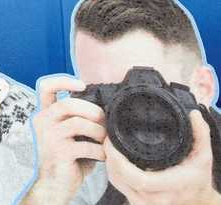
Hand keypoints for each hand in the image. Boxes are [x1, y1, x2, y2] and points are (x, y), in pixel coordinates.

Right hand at [29, 76, 105, 204]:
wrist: (51, 186)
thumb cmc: (63, 160)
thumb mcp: (66, 135)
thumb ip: (75, 120)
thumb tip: (103, 111)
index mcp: (43, 114)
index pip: (46, 87)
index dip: (63, 81)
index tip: (81, 85)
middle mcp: (42, 122)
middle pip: (69, 104)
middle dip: (92, 111)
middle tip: (103, 121)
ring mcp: (49, 137)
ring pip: (80, 123)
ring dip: (99, 132)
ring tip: (104, 141)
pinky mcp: (59, 152)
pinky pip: (87, 146)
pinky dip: (100, 152)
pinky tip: (102, 157)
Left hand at [105, 110, 220, 204]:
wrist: (197, 198)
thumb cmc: (197, 176)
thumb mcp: (203, 154)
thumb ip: (200, 134)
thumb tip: (193, 115)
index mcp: (172, 185)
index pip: (139, 179)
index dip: (120, 160)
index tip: (112, 141)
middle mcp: (157, 198)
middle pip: (121, 179)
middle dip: (110, 157)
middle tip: (108, 139)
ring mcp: (145, 202)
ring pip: (117, 182)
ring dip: (109, 163)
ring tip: (110, 146)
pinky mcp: (137, 201)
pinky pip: (119, 186)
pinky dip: (113, 171)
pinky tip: (114, 158)